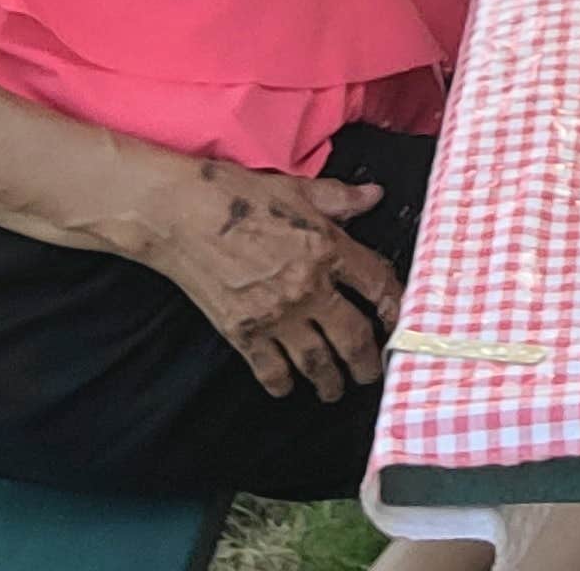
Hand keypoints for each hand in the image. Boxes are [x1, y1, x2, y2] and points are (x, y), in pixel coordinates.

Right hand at [137, 154, 402, 402]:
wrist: (180, 216)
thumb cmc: (237, 194)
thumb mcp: (297, 189)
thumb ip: (340, 199)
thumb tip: (375, 196)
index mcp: (327, 248)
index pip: (377, 284)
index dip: (395, 306)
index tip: (399, 321)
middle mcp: (309, 288)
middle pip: (353, 338)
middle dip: (367, 362)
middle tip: (371, 373)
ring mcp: (276, 315)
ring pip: (317, 363)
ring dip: (330, 382)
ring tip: (335, 391)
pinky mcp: (244, 333)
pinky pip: (272, 370)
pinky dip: (283, 385)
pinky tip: (288, 388)